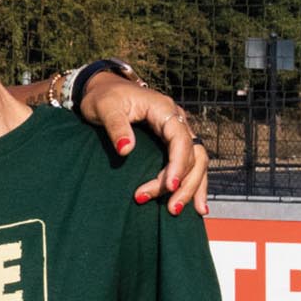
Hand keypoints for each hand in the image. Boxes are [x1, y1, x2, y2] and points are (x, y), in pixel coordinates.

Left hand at [76, 74, 210, 215]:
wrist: (105, 89)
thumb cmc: (103, 97)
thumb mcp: (104, 107)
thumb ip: (116, 127)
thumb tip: (126, 150)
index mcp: (163, 109)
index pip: (179, 138)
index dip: (177, 164)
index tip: (169, 186)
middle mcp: (176, 120)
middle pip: (193, 154)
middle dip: (185, 184)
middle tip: (170, 209)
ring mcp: (177, 132)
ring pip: (196, 162)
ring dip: (191, 188)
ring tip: (177, 211)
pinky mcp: (172, 143)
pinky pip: (190, 164)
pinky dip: (193, 184)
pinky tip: (196, 206)